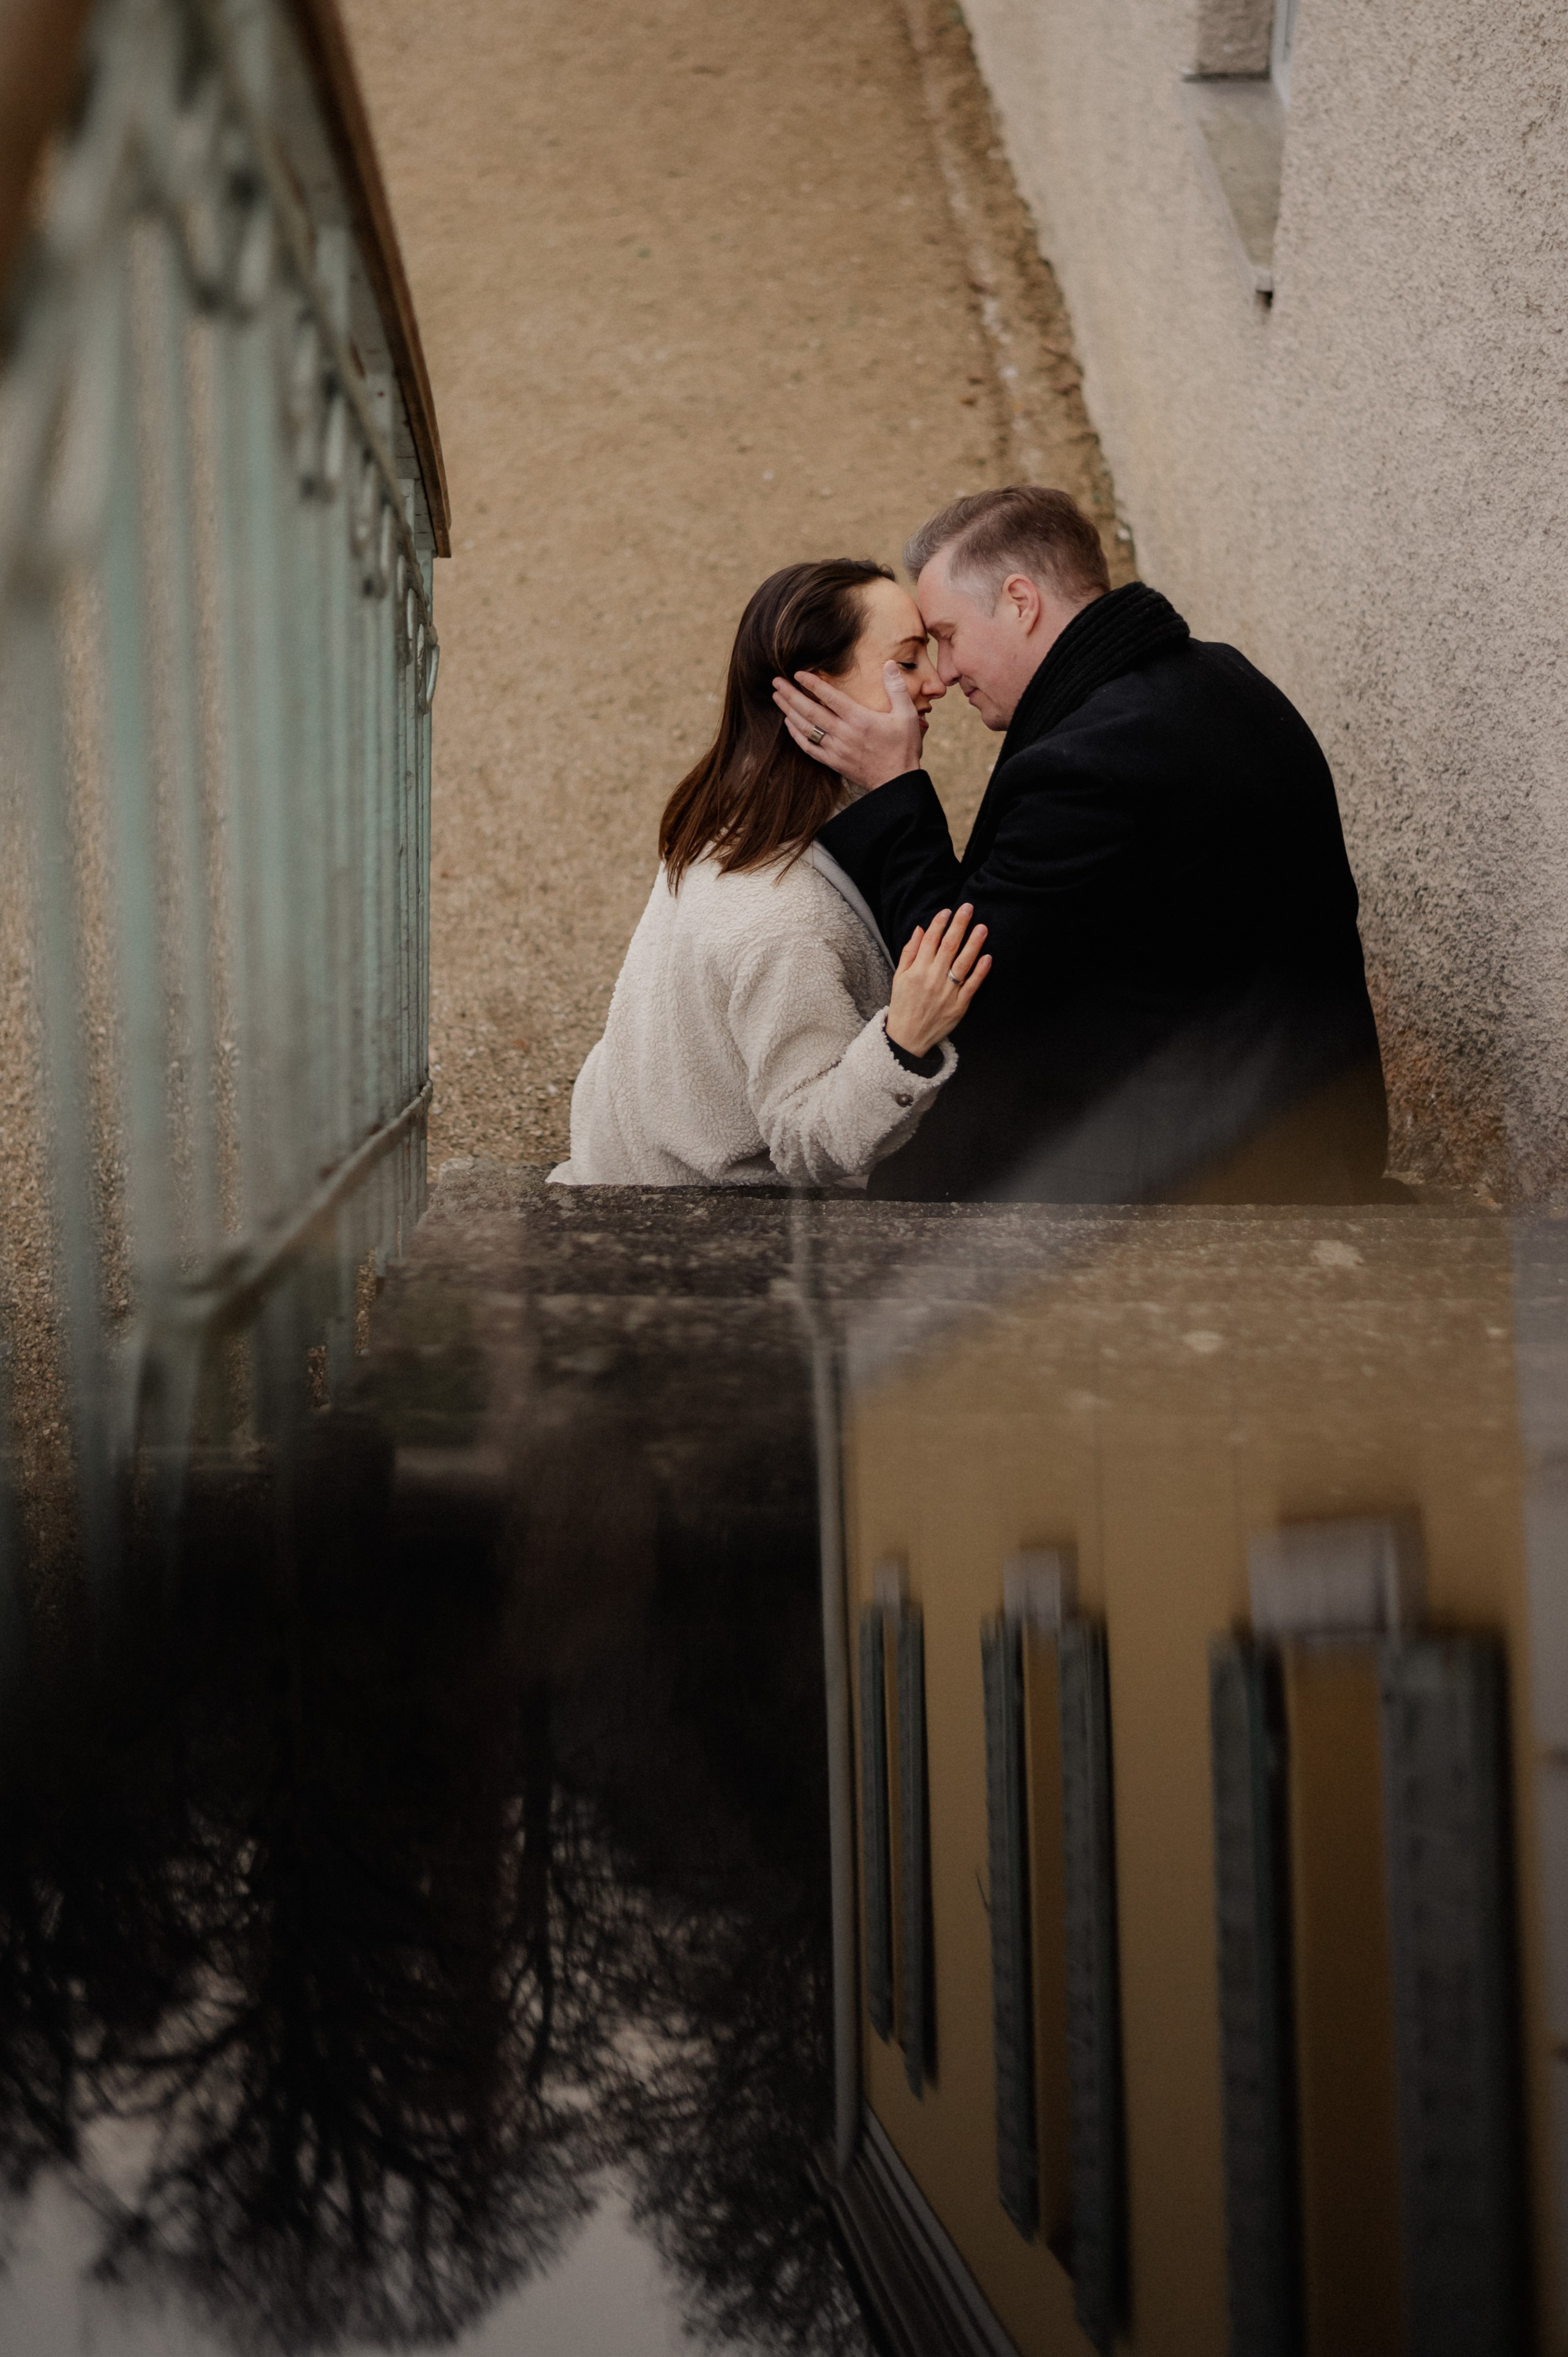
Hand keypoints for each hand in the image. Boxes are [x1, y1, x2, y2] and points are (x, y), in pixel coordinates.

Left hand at [772, 660, 923, 791]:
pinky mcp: (833, 762)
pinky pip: (809, 748)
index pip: (830, 697)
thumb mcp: (907, 715)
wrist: (898, 783)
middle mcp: (844, 734)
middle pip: (810, 711)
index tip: (797, 673)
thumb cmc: (904, 748)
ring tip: (777, 697)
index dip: (811, 684)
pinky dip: (797, 735)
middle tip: (776, 682)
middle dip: (791, 695)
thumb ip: (896, 688)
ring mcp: (836, 749)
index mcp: (860, 719)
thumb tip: (889, 664)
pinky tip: (789, 723)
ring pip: (806, 728)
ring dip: (789, 711)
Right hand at [886, 905, 990, 1057]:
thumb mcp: (899, 977)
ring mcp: (948, 992)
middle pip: (949, 947)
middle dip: (959, 925)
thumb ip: (909, 952)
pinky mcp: (960, 1005)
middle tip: (968, 908)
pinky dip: (980, 971)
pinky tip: (988, 957)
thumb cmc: (903, 1004)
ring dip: (974, 944)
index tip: (947, 911)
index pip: (930, 941)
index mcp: (917, 971)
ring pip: (963, 963)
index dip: (939, 924)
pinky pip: (972, 985)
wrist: (908, 1037)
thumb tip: (919, 929)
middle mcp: (933, 978)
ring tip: (982, 928)